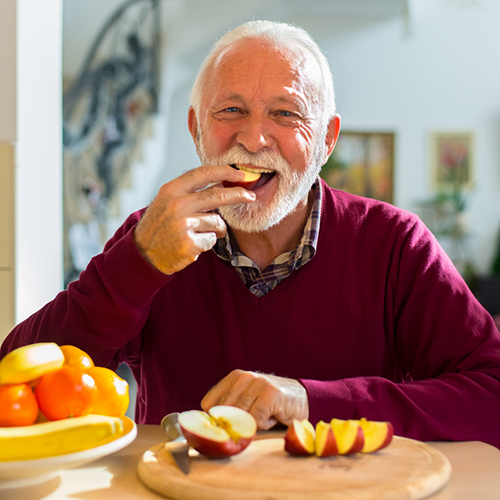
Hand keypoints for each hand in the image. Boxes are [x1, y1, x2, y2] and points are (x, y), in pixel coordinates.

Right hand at [134, 165, 254, 274]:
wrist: (143, 253)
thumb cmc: (160, 224)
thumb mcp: (167, 200)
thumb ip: (191, 191)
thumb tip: (222, 183)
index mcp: (172, 190)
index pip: (204, 174)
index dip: (226, 171)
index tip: (240, 174)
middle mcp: (178, 205)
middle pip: (218, 195)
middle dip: (238, 195)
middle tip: (250, 197)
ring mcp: (184, 225)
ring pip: (218, 222)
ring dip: (216, 229)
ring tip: (199, 232)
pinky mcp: (190, 244)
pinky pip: (212, 240)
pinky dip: (207, 242)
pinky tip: (192, 244)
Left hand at [201, 369, 308, 429]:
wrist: (303, 398)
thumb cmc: (271, 405)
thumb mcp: (247, 402)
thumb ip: (229, 410)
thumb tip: (209, 428)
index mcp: (234, 377)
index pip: (208, 403)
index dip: (215, 420)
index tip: (224, 427)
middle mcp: (244, 377)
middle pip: (223, 412)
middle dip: (235, 424)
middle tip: (250, 424)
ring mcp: (258, 383)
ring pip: (240, 416)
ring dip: (252, 423)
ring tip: (265, 416)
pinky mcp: (271, 393)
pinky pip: (256, 419)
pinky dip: (264, 424)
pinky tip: (274, 416)